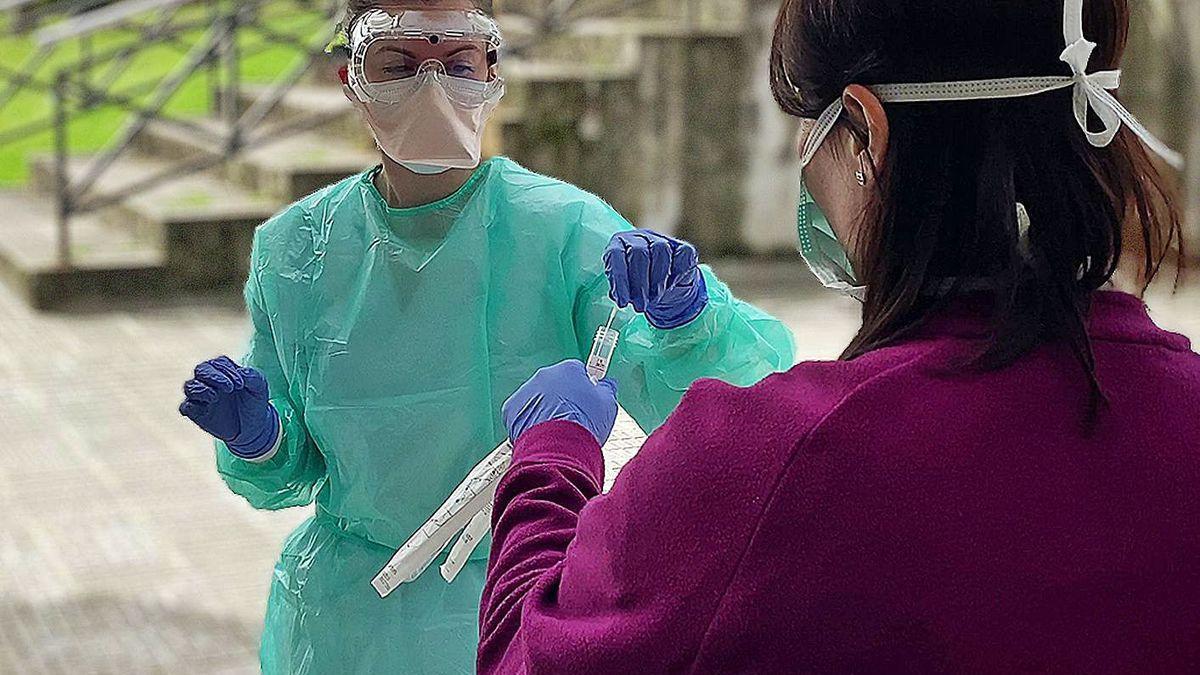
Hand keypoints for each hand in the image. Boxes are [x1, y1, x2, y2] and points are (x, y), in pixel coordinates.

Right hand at [180, 356, 279, 458]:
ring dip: (201, 389)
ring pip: (190, 386)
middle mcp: (208, 380)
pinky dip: (191, 406)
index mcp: (223, 370)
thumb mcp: (260, 387)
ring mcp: (200, 396)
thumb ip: (253, 376)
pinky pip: (185, 407)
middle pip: (201, 370)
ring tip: (215, 397)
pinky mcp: (195, 412)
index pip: (218, 363)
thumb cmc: (254, 401)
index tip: (241, 384)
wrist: (253, 427)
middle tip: (230, 388)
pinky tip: (206, 408)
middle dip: (214, 377)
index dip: (227, 371)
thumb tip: (241, 371)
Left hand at [503, 360, 617, 445]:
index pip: (578, 371)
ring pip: (538, 398)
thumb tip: (607, 384)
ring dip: (546, 410)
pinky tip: (542, 433)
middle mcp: (544, 376)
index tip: (586, 400)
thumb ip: (607, 389)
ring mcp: (526, 391)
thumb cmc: (584, 426)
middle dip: (563, 398)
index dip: (584, 387)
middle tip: (573, 418)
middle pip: (556, 384)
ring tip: (558, 430)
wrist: (559, 449)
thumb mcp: (608, 405)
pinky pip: (522, 412)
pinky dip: (530, 422)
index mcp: (568, 369)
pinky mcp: (511, 409)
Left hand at [604, 230, 708, 328]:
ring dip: (657, 280)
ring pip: (660, 250)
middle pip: (639, 252)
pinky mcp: (684, 248)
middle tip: (640, 305)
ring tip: (654, 298)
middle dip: (639, 283)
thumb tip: (620, 298)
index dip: (619, 279)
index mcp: (620, 244)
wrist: (669, 291)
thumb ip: (621, 291)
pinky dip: (676, 275)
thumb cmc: (641, 289)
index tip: (622, 301)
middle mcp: (640, 237)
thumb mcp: (626, 290)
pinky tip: (670, 287)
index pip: (615, 254)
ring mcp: (663, 240)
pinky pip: (682, 255)